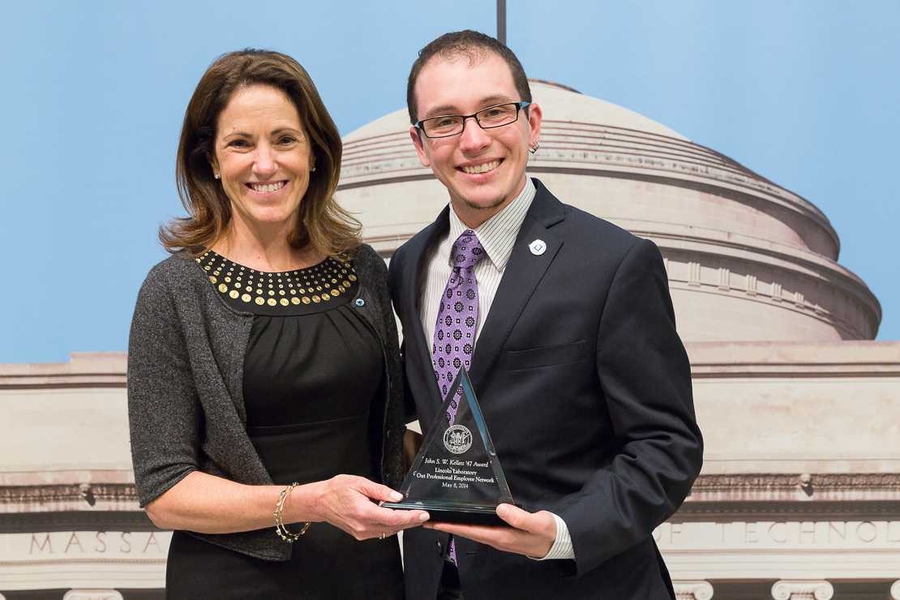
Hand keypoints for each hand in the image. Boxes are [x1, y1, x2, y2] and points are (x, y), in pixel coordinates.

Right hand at [308, 474, 428, 539]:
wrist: (319, 502)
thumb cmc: (335, 491)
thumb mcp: (359, 483)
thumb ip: (381, 491)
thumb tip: (397, 497)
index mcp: (364, 512)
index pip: (394, 518)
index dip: (411, 517)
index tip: (422, 515)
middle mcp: (363, 527)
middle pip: (394, 527)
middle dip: (411, 522)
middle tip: (423, 516)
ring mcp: (361, 533)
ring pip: (388, 531)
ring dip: (402, 525)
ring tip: (413, 517)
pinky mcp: (360, 534)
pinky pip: (380, 532)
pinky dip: (391, 526)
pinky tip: (396, 519)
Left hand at [424, 503, 555, 557]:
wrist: (557, 541)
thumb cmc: (548, 532)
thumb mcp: (538, 523)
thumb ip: (520, 518)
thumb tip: (500, 509)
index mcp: (502, 536)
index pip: (472, 531)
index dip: (453, 527)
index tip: (435, 522)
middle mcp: (496, 538)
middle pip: (467, 532)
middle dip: (448, 526)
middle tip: (428, 518)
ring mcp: (498, 536)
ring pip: (472, 530)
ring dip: (456, 524)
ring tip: (440, 517)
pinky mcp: (502, 532)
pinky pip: (479, 527)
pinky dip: (468, 522)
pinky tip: (463, 516)